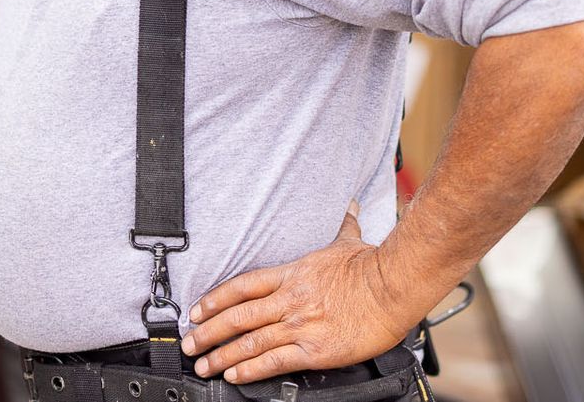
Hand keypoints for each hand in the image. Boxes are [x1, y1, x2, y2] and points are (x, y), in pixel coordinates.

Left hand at [180, 202, 415, 383]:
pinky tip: (235, 376)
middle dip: (209, 331)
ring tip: (204, 365)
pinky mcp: (314, 350)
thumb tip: (350, 206)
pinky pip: (274, 361)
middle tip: (190, 342)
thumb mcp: (349, 240)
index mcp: (293, 274)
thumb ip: (343, 226)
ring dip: (222, 355)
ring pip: (250, 342)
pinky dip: (250, 370)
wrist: (393, 287)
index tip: (198, 310)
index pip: (243, 286)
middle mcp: (290, 300)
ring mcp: (300, 325)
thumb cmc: (372, 266)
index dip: (216, 299)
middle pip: (238, 316)